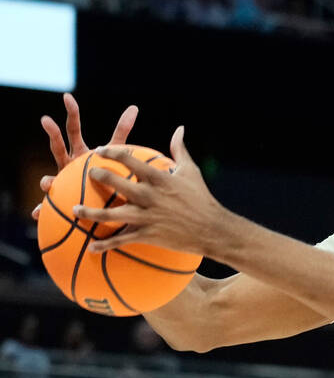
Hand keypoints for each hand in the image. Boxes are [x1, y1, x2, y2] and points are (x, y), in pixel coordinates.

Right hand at [33, 93, 138, 220]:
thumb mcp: (115, 152)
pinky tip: (40, 214)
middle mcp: (67, 165)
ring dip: (47, 181)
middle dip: (52, 134)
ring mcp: (61, 182)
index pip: (73, 129)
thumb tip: (134, 107)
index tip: (67, 97)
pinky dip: (44, 211)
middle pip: (57, 147)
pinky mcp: (60, 200)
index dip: (71, 113)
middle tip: (47, 120)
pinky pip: (50, 207)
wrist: (98, 199)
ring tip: (48, 184)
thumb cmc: (106, 171)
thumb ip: (122, 132)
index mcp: (80, 152)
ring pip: (49, 179)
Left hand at [76, 126, 229, 255]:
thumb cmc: (202, 199)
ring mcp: (147, 217)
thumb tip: (178, 129)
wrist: (213, 229)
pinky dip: (105, 245)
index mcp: (158, 179)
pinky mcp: (147, 235)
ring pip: (111, 214)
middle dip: (97, 176)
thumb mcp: (192, 171)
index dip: (111, 152)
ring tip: (76, 209)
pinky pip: (121, 240)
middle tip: (88, 174)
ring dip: (90, 213)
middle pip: (115, 182)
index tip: (99, 151)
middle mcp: (149, 196)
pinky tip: (91, 247)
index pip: (128, 159)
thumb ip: (180, 150)